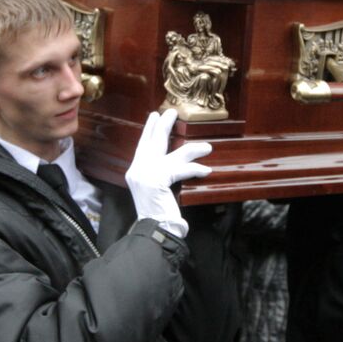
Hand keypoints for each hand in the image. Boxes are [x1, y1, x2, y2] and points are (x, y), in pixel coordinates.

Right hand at [125, 109, 212, 236]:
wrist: (153, 230)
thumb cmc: (157, 215)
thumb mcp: (154, 192)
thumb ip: (159, 176)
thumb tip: (172, 165)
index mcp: (135, 172)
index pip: (142, 147)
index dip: (149, 131)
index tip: (155, 117)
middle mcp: (137, 170)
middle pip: (152, 143)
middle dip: (163, 126)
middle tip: (171, 111)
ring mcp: (145, 174)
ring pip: (172, 155)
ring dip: (192, 149)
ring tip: (207, 146)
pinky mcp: (157, 181)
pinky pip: (180, 169)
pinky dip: (195, 169)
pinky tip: (206, 169)